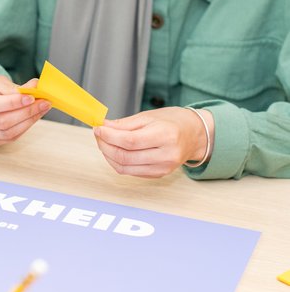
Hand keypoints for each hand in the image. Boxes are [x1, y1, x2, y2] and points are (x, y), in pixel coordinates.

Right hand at [0, 71, 50, 146]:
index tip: (31, 97)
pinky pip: (9, 138)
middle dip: (26, 112)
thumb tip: (35, 89)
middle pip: (0, 122)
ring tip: (42, 108)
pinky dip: (24, 127)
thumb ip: (13, 88)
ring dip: (29, 121)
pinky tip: (33, 117)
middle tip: (44, 102)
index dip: (12, 103)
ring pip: (7, 133)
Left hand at [93, 107, 213, 177]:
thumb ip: (124, 124)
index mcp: (165, 136)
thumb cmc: (173, 122)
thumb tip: (103, 126)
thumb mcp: (148, 116)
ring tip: (104, 142)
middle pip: (125, 157)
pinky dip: (118, 162)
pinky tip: (114, 151)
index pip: (129, 141)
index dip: (109, 136)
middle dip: (105, 146)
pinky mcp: (158, 175)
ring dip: (108, 155)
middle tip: (98, 134)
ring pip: (124, 168)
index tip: (98, 128)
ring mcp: (163, 168)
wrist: (194, 135)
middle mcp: (165, 155)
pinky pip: (131, 172)